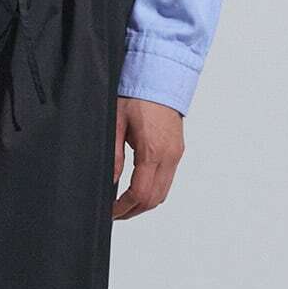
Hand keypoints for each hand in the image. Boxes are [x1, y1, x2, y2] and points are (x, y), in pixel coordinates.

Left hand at [112, 95, 182, 217]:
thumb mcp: (115, 123)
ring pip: (163, 192)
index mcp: (153, 151)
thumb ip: (113, 155)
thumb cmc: (137, 94)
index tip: (110, 212)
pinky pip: (167, 179)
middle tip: (114, 213)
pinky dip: (153, 190)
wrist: (161, 75)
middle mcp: (170, 156)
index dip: (123, 207)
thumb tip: (109, 181)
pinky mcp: (178, 149)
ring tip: (124, 204)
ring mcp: (176, 153)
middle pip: (154, 199)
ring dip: (144, 202)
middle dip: (133, 210)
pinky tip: (137, 188)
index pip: (140, 193)